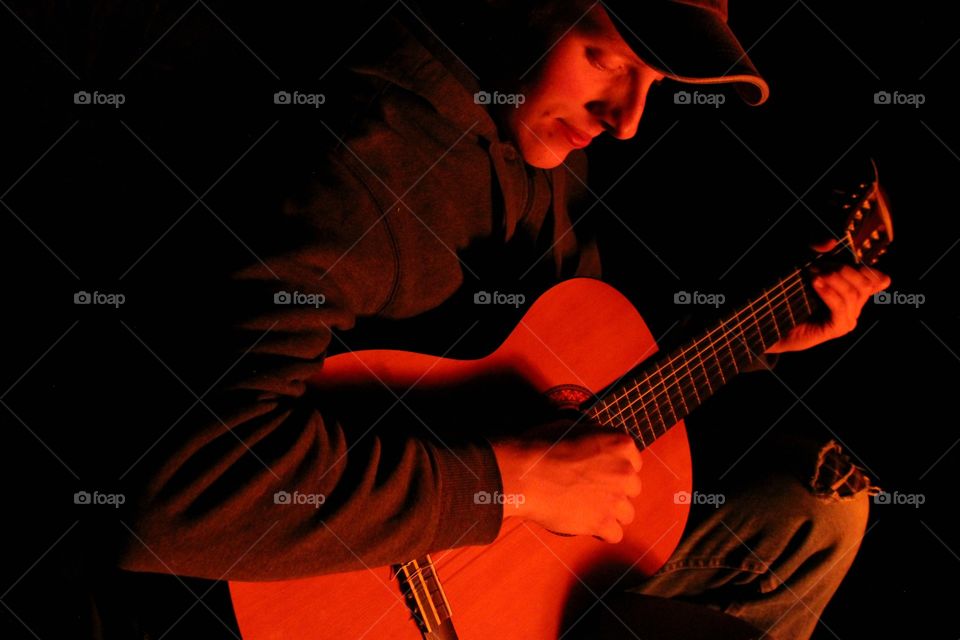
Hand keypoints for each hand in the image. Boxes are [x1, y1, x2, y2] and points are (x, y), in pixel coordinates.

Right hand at [491, 419, 641, 542]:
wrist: (524, 474)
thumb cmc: (541, 447)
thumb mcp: (573, 427)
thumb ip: (593, 439)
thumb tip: (594, 444)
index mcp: (621, 444)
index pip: (633, 462)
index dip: (615, 469)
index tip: (601, 473)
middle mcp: (625, 471)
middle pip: (632, 489)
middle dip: (615, 491)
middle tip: (591, 491)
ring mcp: (616, 499)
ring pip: (626, 513)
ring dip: (610, 512)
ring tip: (587, 509)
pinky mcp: (603, 523)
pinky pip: (615, 534)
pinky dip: (601, 532)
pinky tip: (585, 524)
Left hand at [767, 239, 890, 353]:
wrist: (774, 323)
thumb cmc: (790, 295)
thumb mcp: (804, 268)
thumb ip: (816, 251)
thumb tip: (831, 242)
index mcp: (853, 293)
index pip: (879, 280)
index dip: (868, 268)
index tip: (845, 256)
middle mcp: (855, 307)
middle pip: (865, 283)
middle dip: (842, 269)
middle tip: (817, 265)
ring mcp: (848, 319)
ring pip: (853, 293)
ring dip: (832, 278)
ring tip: (812, 272)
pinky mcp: (837, 328)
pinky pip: (840, 306)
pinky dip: (829, 292)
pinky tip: (815, 283)